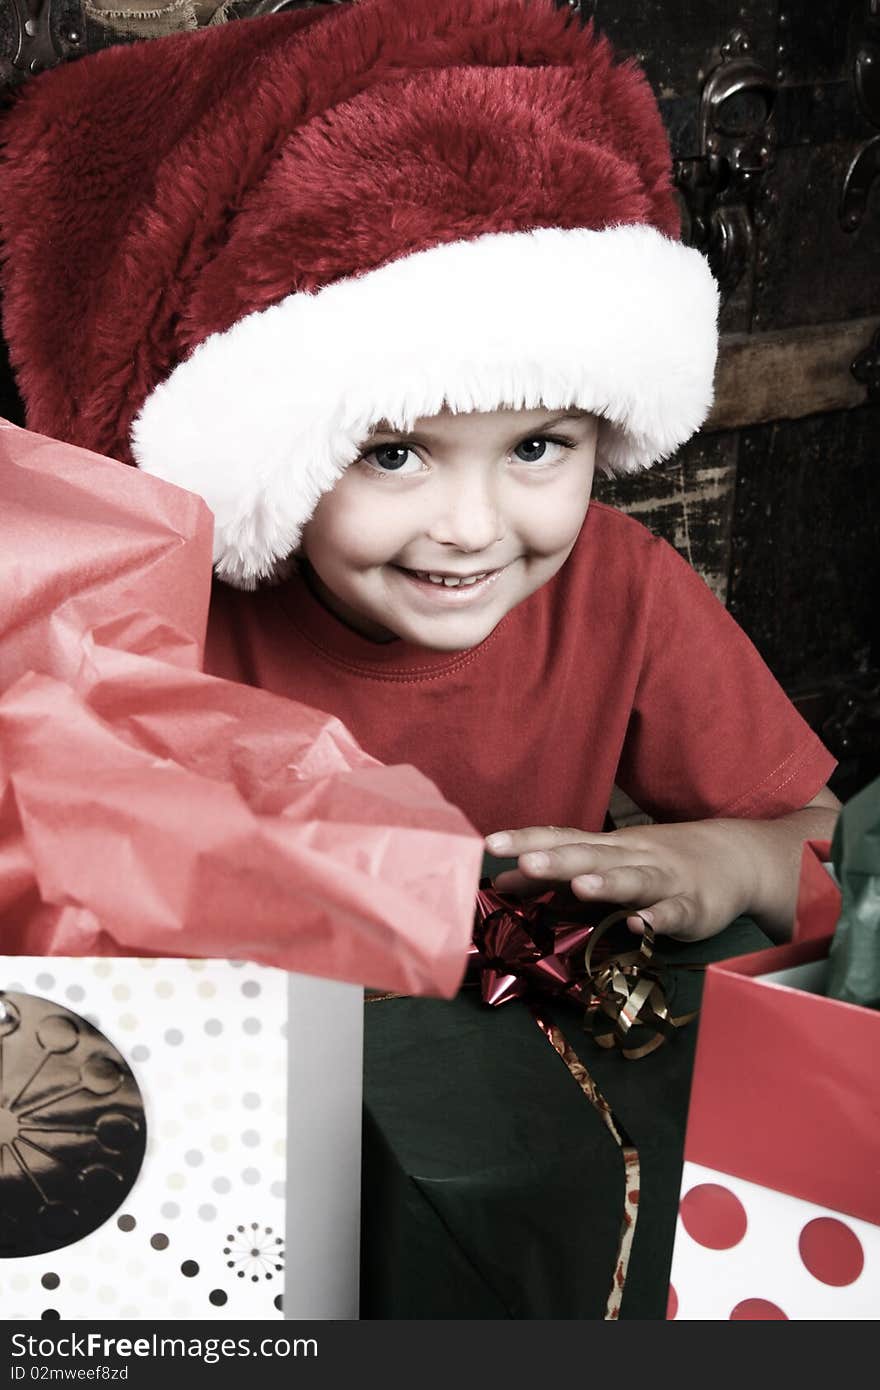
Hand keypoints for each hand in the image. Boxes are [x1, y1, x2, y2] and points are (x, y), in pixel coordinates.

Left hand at [484, 820, 756, 941]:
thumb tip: (501, 883)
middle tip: (525, 864)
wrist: (734, 858)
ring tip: (580, 888)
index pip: (561, 838)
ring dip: (607, 883)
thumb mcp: (604, 863)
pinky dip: (658, 919)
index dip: (527, 841)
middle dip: (558, 861)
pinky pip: (674, 913)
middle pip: (591, 856)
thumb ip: (554, 875)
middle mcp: (632, 857)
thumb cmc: (655, 862)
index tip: (490, 845)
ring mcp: (664, 880)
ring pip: (633, 880)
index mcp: (606, 848)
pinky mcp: (694, 907)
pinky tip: (641, 925)